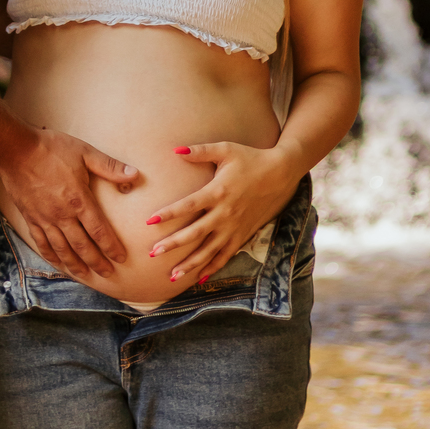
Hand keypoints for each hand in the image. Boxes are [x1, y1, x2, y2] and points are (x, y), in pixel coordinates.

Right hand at [0, 128, 138, 278]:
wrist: (16, 151)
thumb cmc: (52, 149)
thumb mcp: (85, 152)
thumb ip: (109, 166)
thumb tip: (135, 174)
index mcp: (79, 200)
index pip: (99, 230)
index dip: (111, 247)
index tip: (121, 258)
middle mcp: (63, 215)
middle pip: (82, 246)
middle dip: (96, 262)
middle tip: (107, 274)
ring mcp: (45, 219)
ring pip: (62, 249)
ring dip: (75, 265)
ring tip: (85, 276)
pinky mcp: (31, 218)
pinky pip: (42, 243)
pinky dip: (51, 256)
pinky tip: (58, 264)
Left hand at [146, 141, 302, 289]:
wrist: (280, 174)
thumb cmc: (250, 158)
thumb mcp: (225, 150)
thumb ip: (200, 151)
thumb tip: (176, 150)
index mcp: (217, 192)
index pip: (187, 205)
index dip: (168, 213)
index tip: (149, 220)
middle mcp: (224, 213)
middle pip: (194, 233)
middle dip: (173, 244)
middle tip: (153, 253)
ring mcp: (234, 227)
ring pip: (209, 251)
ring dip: (190, 263)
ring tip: (172, 276)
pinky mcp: (243, 235)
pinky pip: (226, 256)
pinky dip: (213, 268)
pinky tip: (200, 278)